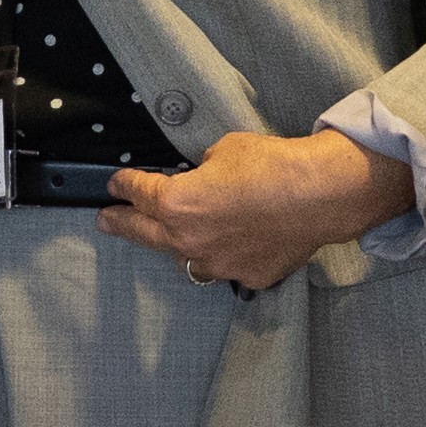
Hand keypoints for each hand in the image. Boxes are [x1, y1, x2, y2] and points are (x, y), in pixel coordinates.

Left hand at [95, 129, 413, 298]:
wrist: (319, 195)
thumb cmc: (272, 165)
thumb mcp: (222, 151)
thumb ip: (201, 171)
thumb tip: (202, 179)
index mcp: (176, 204)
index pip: (138, 193)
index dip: (125, 185)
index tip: (116, 183)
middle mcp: (190, 240)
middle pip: (144, 233)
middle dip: (121, 223)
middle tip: (106, 220)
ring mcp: (219, 263)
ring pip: (184, 257)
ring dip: (174, 244)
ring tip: (167, 236)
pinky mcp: (248, 275)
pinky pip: (224, 266)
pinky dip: (222, 255)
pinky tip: (229, 244)